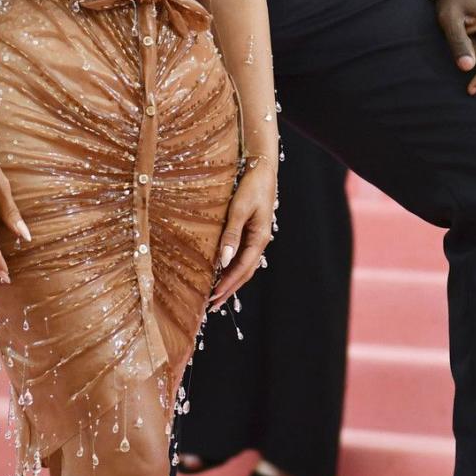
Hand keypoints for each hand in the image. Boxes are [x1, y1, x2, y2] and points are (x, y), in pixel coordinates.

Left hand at [210, 158, 276, 310]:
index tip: (214, 297)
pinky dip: (233, 268)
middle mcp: (260, 241)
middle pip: (245, 272)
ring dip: (231, 281)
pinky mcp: (252, 232)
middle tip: (212, 305)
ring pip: (245, 266)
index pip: (242, 268)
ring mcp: (257, 237)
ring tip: (217, 294)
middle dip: (229, 289)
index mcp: (260, 238)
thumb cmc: (251, 187)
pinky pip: (243, 256)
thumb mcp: (239, 210)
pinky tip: (224, 271)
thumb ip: (231, 235)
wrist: (262, 170)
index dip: (228, 285)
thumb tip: (224, 260)